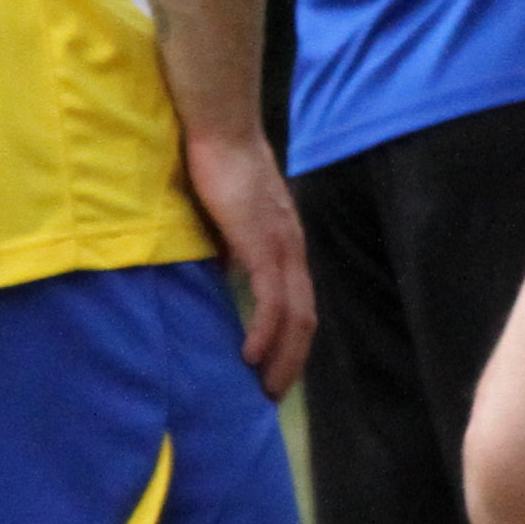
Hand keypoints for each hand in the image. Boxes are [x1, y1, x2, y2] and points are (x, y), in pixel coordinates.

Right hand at [184, 126, 313, 393]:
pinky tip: (248, 355)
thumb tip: (226, 272)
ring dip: (281, 358)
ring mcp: (281, 247)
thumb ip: (233, 247)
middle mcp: (292, 249)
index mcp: (285, 243)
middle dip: (291, 361)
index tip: (273, 369)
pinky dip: (264, 334)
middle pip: (305, 320)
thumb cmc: (219, 165)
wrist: (221, 130)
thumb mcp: (228, 219)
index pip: (299, 303)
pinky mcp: (263, 244)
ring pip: (294, 318)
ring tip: (262, 386)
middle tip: (270, 393)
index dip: (290, 340)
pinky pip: (272, 301)